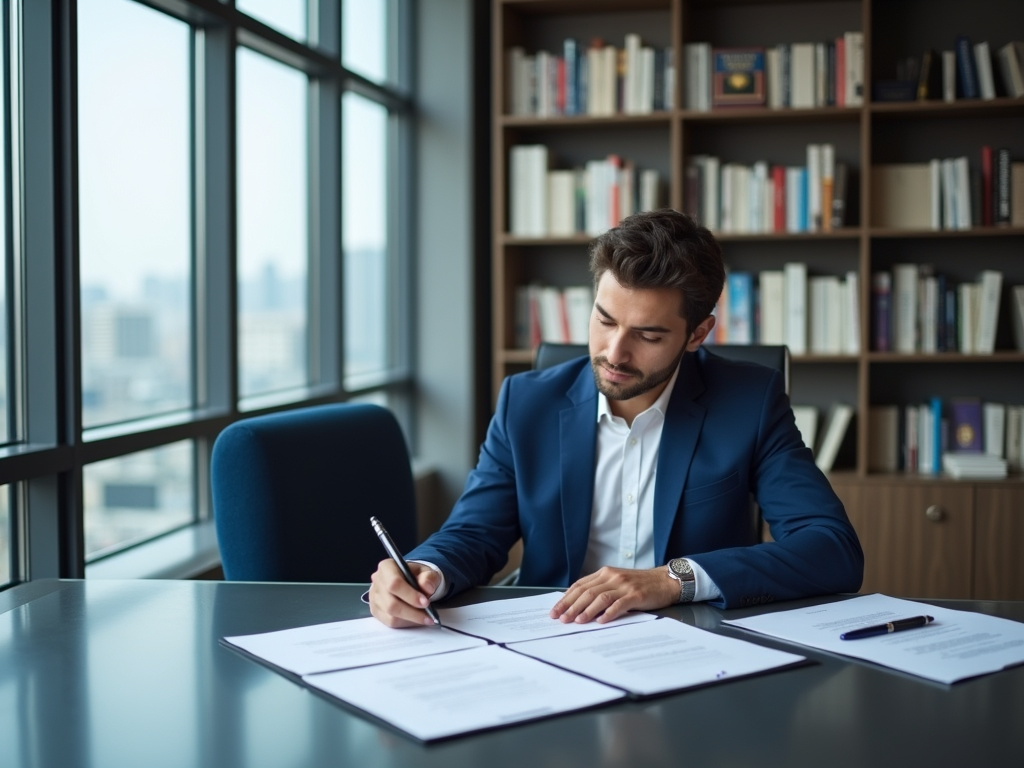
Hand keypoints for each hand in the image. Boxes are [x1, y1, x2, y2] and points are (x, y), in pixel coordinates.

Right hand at [368, 559, 440, 627]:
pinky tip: (417, 620)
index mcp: (387, 567)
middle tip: (429, 615)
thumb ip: (428, 578)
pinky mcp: (376, 610)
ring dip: (411, 619)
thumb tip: (427, 588)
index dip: (410, 595)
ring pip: (391, 615)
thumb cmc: (417, 575)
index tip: (425, 603)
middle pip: (391, 603)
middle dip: (412, 612)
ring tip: (426, 618)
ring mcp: (374, 597)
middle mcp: (377, 581)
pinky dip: (406, 623)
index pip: (394, 583)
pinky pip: (390, 622)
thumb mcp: (427, 571)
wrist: (411, 580)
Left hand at [549, 566, 678, 623]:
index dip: (566, 598)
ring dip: (587, 610)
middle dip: (571, 606)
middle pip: (587, 592)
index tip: (555, 611)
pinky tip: (601, 621)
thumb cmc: (639, 585)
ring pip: (600, 597)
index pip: (580, 585)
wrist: (664, 581)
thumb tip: (578, 606)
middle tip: (561, 619)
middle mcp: (612, 577)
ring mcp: (624, 585)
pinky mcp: (636, 595)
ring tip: (577, 621)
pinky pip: (619, 604)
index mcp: (605, 573)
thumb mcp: (617, 582)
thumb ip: (600, 589)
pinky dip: (609, 613)